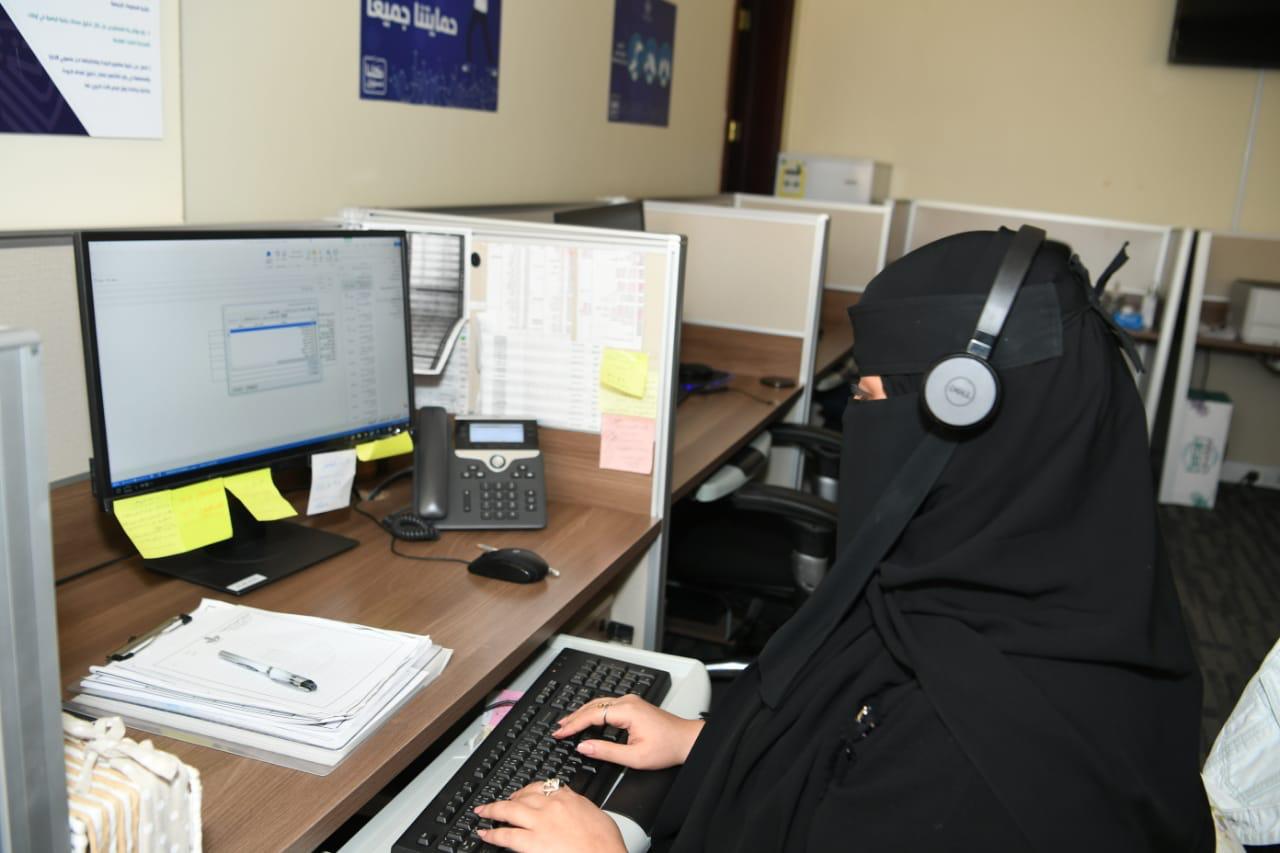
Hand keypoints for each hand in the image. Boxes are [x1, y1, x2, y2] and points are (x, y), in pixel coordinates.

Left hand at [474, 781, 625, 852]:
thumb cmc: (606, 844)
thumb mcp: (597, 815)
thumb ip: (581, 807)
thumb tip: (576, 808)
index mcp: (569, 798)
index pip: (545, 786)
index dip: (530, 790)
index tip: (525, 792)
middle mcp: (551, 806)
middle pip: (524, 795)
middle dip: (510, 797)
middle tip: (500, 800)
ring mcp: (539, 823)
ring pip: (509, 810)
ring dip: (493, 810)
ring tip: (482, 811)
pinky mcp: (531, 842)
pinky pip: (506, 835)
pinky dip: (492, 834)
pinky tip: (484, 834)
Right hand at [552, 693, 703, 769]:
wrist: (687, 741)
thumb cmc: (667, 748)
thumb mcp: (634, 757)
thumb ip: (606, 752)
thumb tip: (583, 747)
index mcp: (627, 711)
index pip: (591, 715)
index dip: (573, 725)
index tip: (559, 733)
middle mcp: (628, 701)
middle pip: (592, 706)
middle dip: (573, 717)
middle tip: (557, 728)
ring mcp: (631, 702)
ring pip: (599, 704)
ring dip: (582, 714)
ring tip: (567, 724)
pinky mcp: (633, 705)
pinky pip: (607, 705)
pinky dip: (593, 713)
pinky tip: (587, 720)